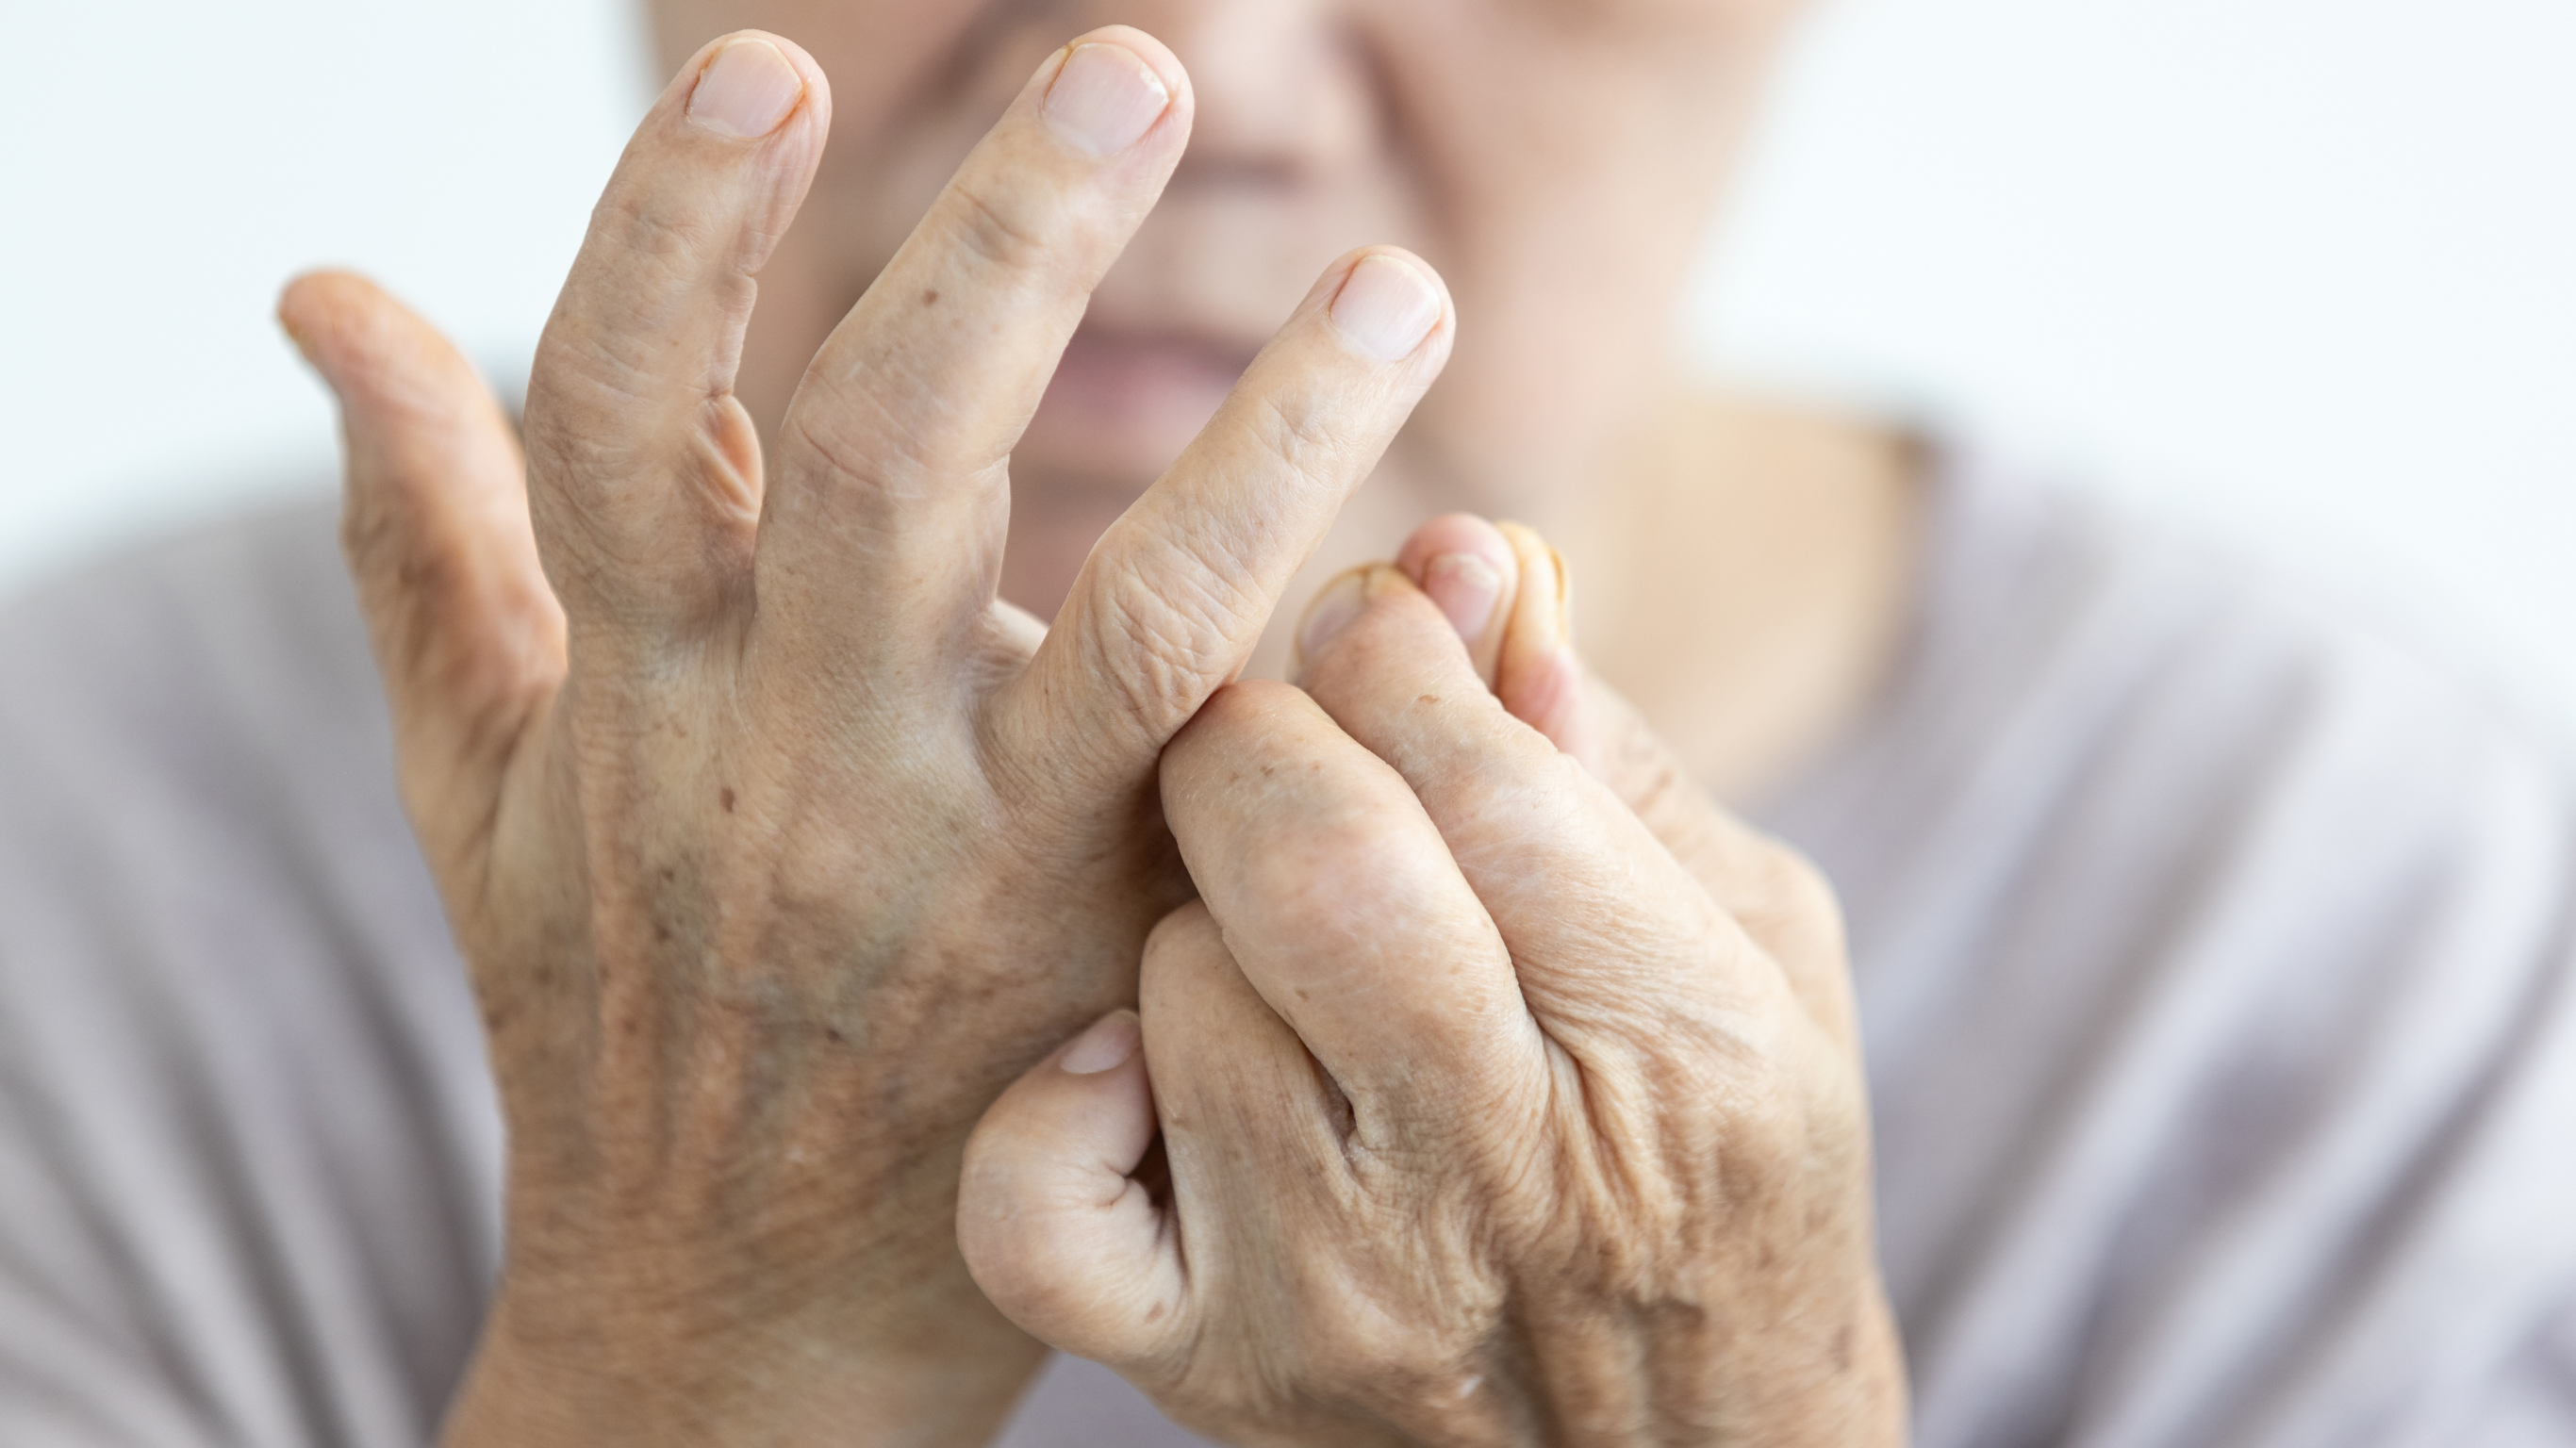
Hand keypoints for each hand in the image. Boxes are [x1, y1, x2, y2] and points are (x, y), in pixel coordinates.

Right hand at [278, 26, 1451, 1445]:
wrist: (727, 1324)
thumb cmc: (607, 1013)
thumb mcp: (474, 779)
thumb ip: (417, 531)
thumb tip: (326, 291)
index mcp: (633, 695)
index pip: (618, 415)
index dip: (678, 231)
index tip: (769, 69)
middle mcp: (795, 766)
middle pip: (889, 464)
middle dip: (1010, 250)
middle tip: (1140, 69)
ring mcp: (966, 869)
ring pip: (1131, 629)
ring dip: (1272, 441)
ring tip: (1404, 284)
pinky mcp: (1106, 958)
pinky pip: (1243, 791)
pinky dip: (1346, 665)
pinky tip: (1453, 550)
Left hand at [960, 518, 1901, 1444]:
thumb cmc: (1719, 1159)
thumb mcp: (1751, 947)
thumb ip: (1609, 760)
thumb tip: (1469, 562)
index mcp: (1676, 1055)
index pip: (1485, 784)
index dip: (1397, 646)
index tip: (1380, 623)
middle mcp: (1491, 1183)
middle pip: (1307, 859)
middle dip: (1272, 736)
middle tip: (1293, 742)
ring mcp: (1331, 1289)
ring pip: (1171, 975)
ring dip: (1195, 909)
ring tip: (1277, 943)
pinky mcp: (1202, 1363)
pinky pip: (1034, 1195)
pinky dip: (1063, 1098)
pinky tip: (1150, 1067)